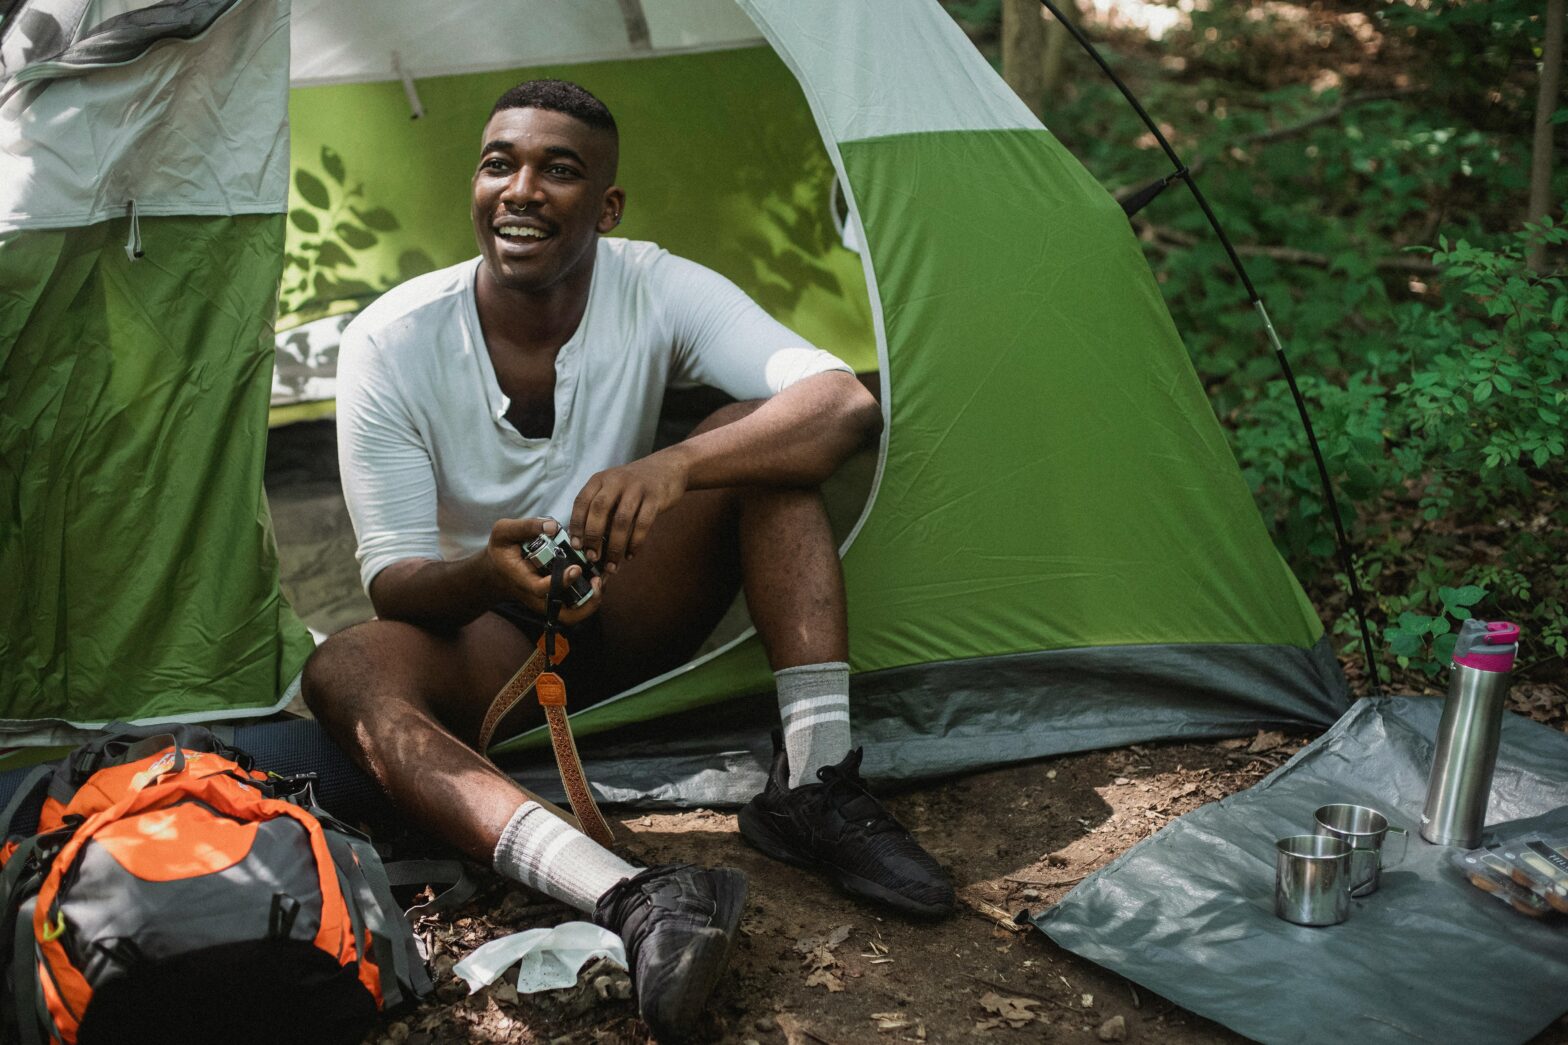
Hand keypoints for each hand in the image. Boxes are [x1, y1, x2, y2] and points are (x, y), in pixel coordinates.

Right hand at [486, 517, 602, 623]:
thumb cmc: (503, 549)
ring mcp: (548, 601)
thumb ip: (526, 527)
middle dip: (586, 601)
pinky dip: (590, 594)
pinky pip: (576, 605)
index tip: (575, 569)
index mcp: (522, 580)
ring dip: (592, 600)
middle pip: (564, 613)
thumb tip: (553, 526)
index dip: (560, 582)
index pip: (541, 590)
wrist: (498, 570)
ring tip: (602, 577)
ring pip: (574, 614)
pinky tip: (598, 575)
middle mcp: (537, 597)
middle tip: (599, 579)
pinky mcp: (556, 599)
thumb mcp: (504, 531)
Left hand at [569, 450, 687, 566]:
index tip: (576, 546)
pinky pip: (643, 523)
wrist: (668, 467)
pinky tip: (631, 555)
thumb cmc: (635, 485)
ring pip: (621, 520)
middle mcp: (616, 481)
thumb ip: (600, 508)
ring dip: (615, 546)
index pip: (582, 501)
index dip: (577, 525)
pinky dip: (635, 542)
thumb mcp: (613, 488)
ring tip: (612, 563)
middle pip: (599, 510)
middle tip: (593, 557)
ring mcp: (637, 488)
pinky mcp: (655, 497)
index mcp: (600, 479)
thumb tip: (585, 541)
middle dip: (593, 536)